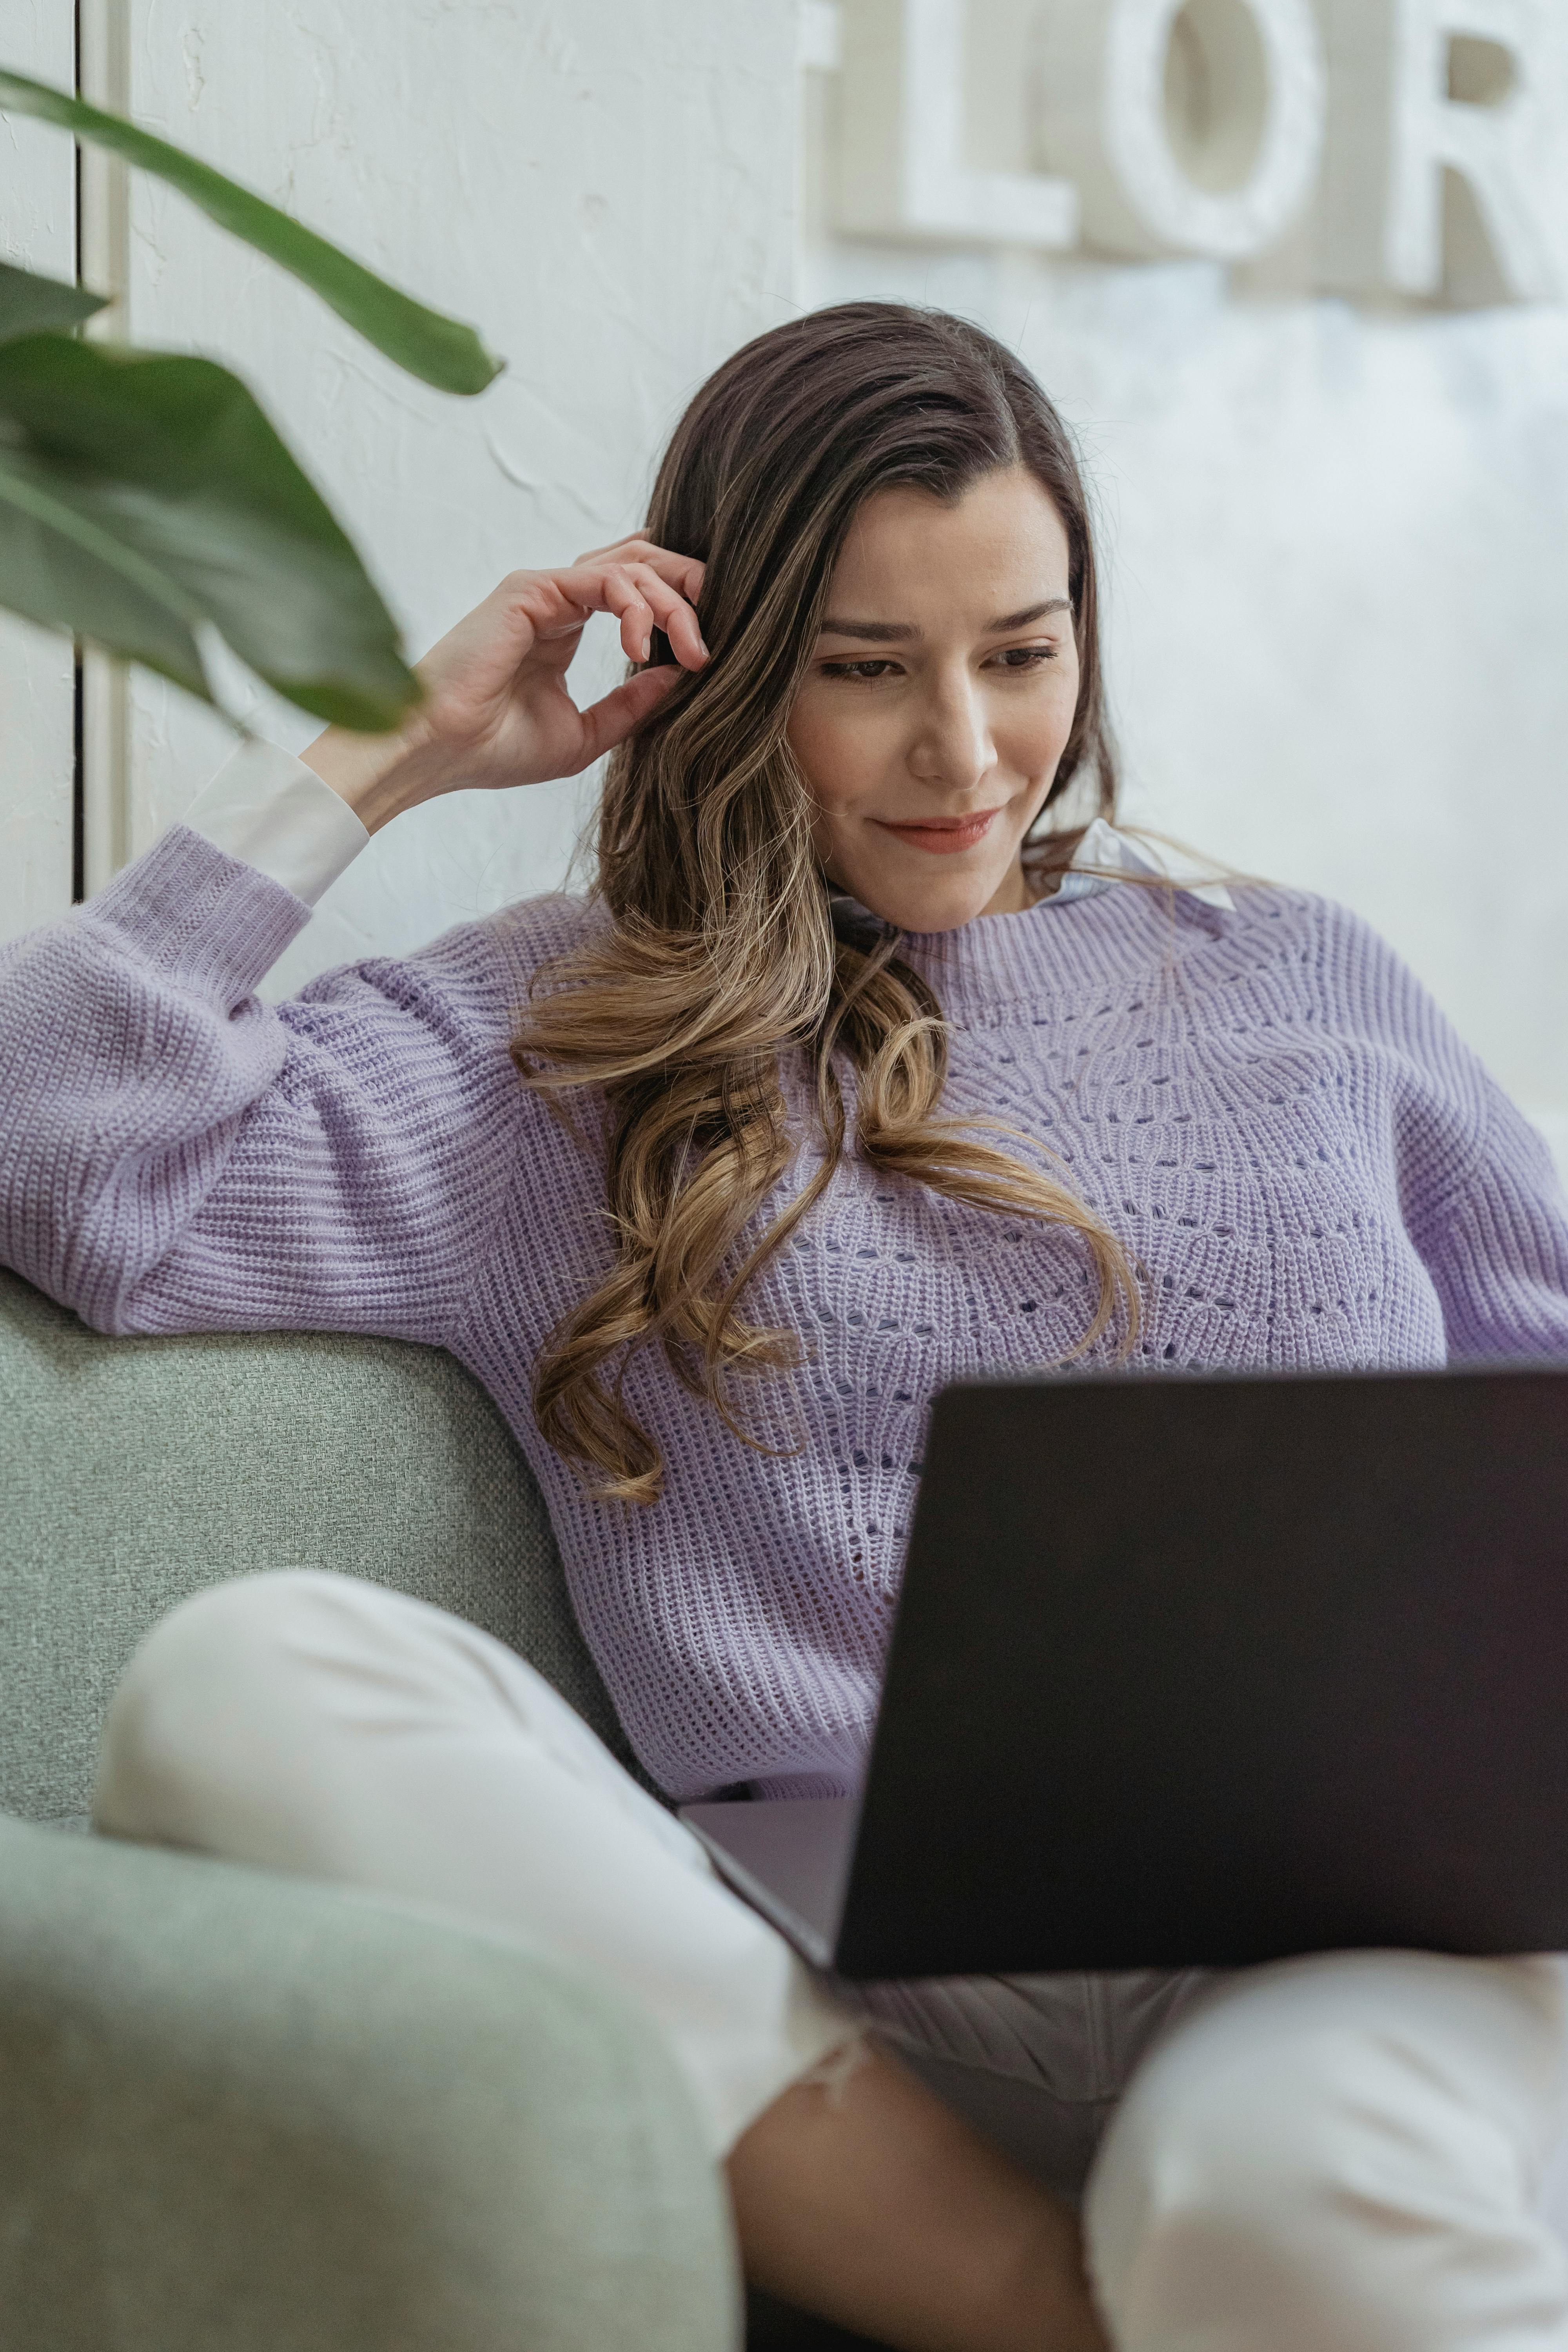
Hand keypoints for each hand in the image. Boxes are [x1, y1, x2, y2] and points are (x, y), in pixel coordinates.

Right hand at [301, 535, 706, 831]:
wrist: (440, 754)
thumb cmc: (495, 750)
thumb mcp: (587, 733)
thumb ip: (634, 703)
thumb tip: (683, 674)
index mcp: (566, 627)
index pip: (636, 590)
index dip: (681, 608)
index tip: (707, 655)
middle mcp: (557, 601)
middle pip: (642, 563)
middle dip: (690, 588)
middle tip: (714, 638)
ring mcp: (544, 590)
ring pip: (632, 564)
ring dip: (675, 603)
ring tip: (692, 650)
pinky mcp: (532, 589)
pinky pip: (605, 579)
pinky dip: (637, 607)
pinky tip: (644, 650)